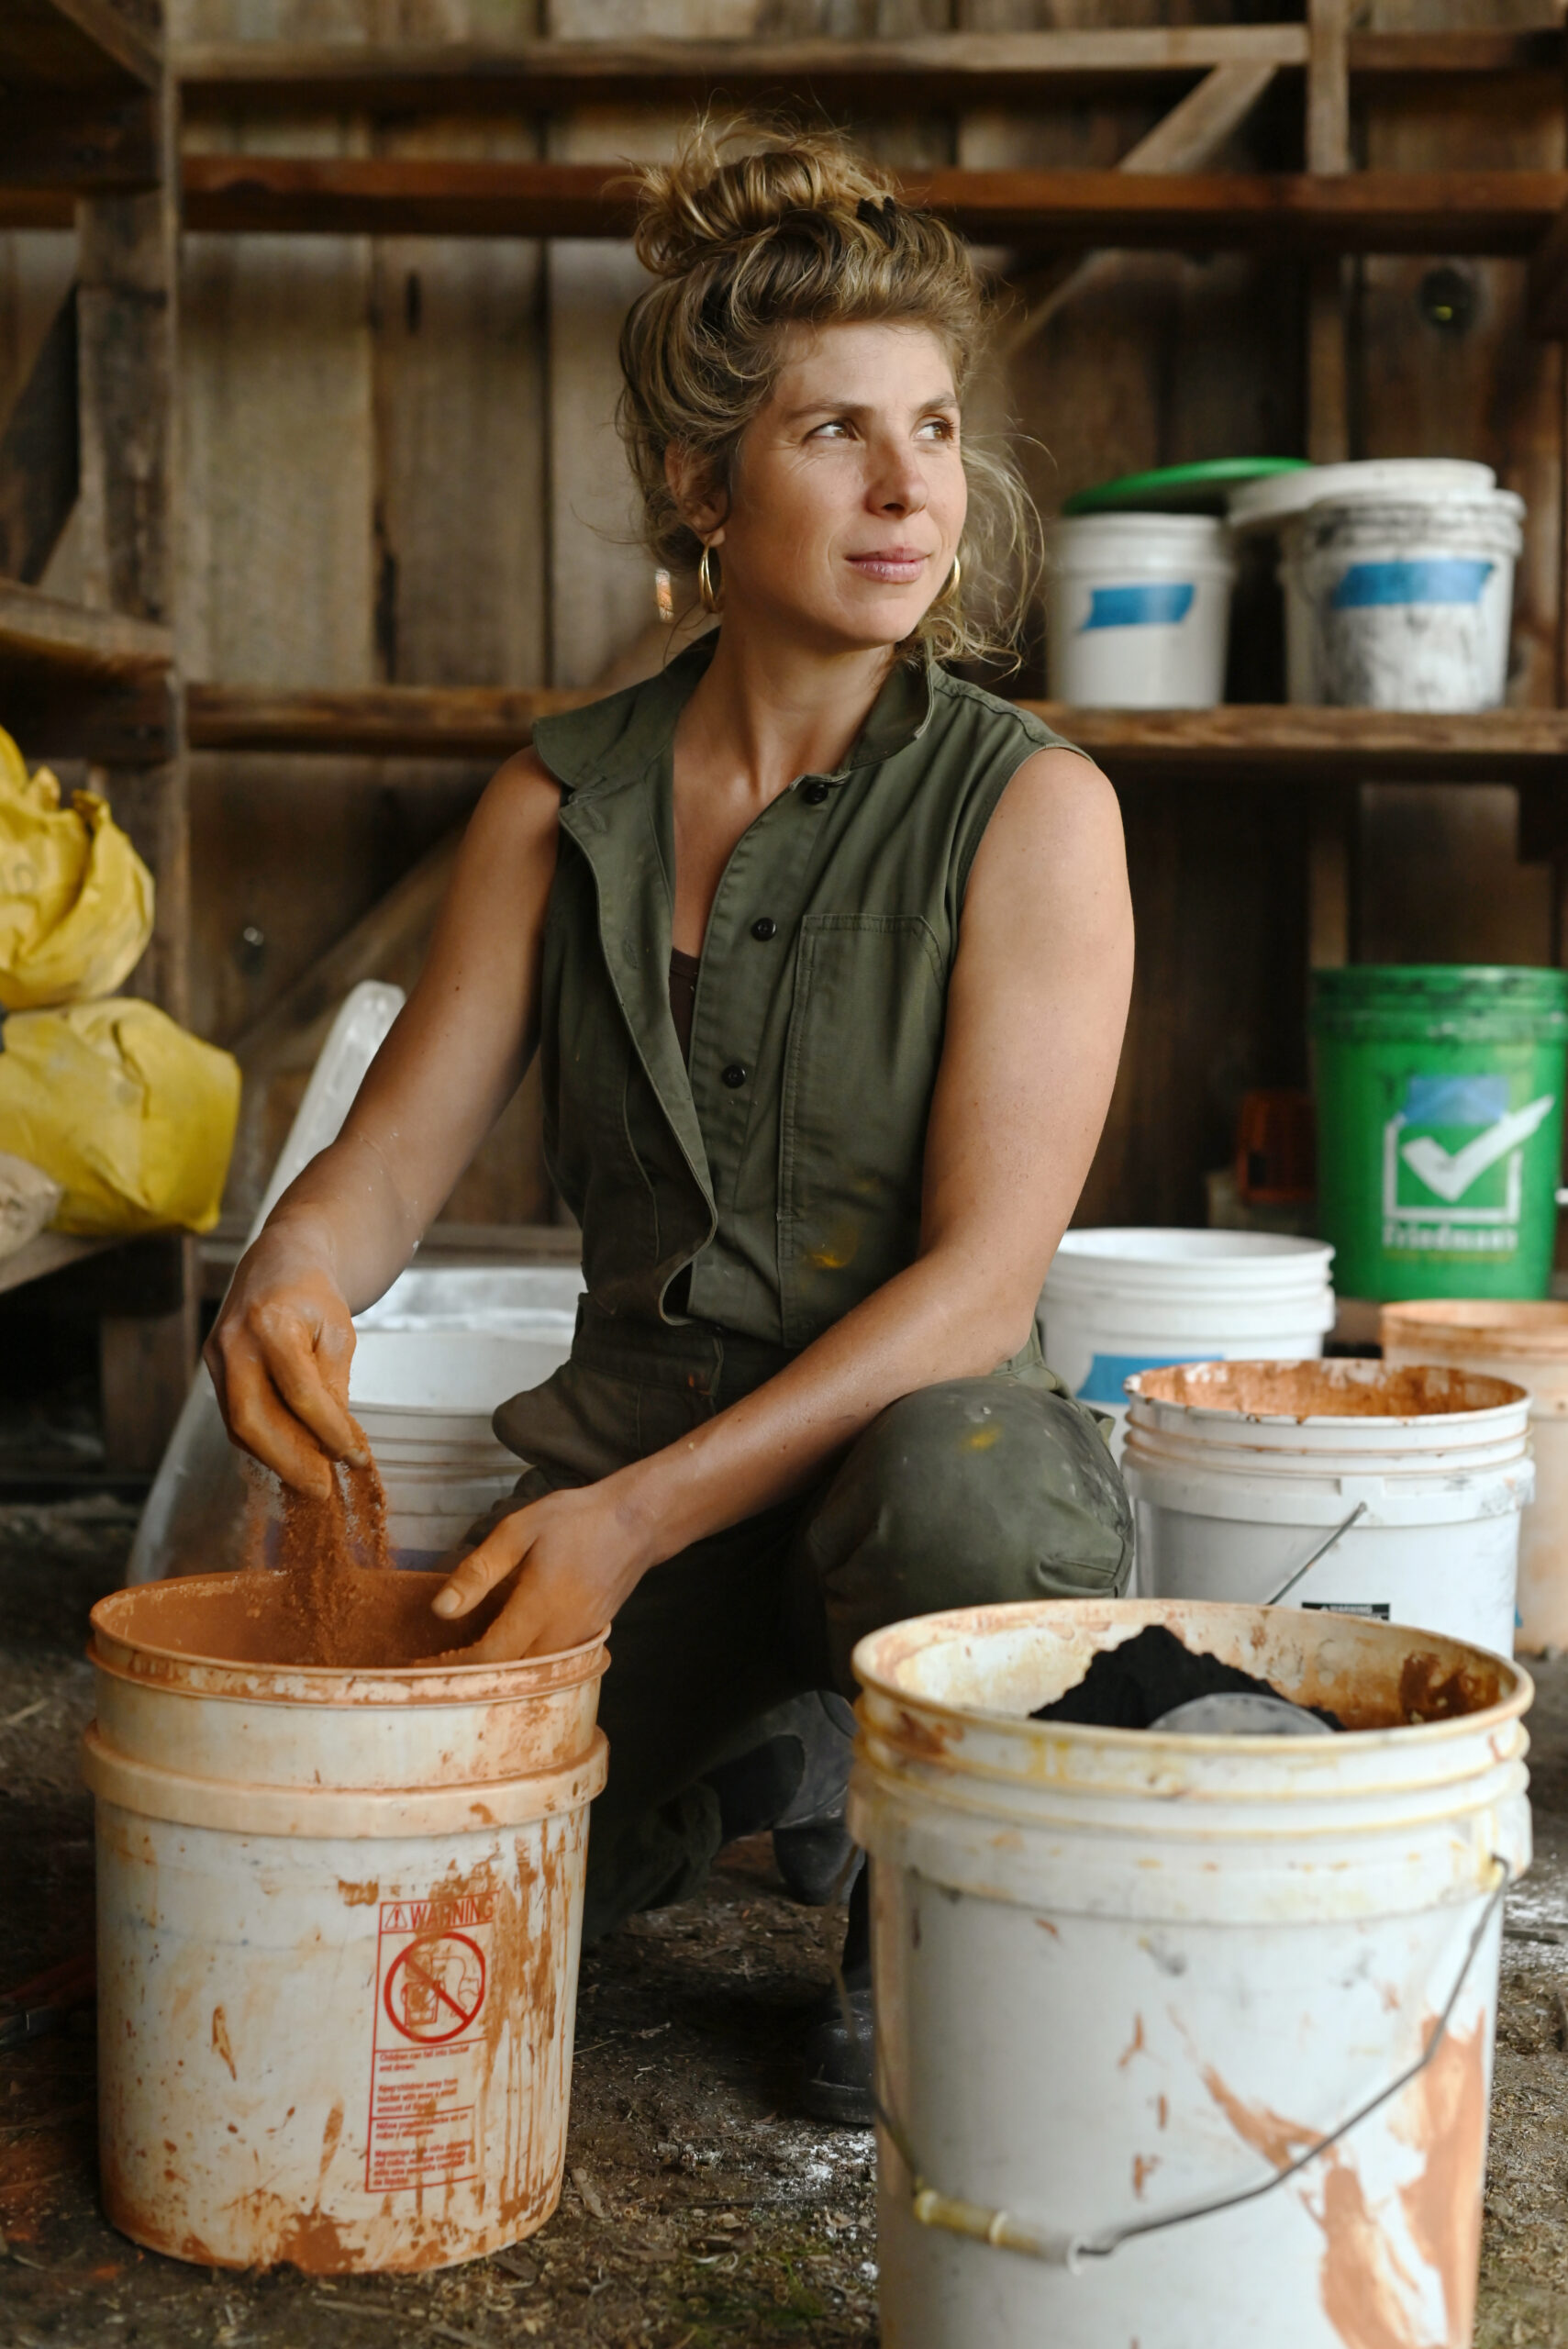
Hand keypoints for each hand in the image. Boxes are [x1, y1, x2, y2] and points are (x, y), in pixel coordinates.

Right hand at [204, 1228, 366, 1498]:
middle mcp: (234, 1341)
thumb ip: (333, 1386)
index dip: (330, 1433)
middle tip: (321, 1489)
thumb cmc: (314, 1297)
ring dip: (274, 1458)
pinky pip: (233, 1416)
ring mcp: (215, 1355)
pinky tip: (287, 1457)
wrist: (277, 1262)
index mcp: (272, 1324)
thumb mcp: (338, 1335)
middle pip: (253, 1418)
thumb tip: (334, 1445)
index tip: (355, 1458)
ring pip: (237, 1424)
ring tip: (309, 1479)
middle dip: (289, 1461)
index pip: (302, 1394)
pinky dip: (260, 1442)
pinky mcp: (210, 1367)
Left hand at [432, 1480, 653, 1662]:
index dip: (456, 1667)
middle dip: (474, 1677)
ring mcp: (579, 1639)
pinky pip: (551, 1664)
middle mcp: (562, 1631)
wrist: (638, 1521)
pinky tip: (505, 1650)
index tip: (424, 1667)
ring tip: (466, 1659)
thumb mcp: (520, 1530)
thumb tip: (442, 1609)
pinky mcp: (589, 1637)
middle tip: (438, 1666)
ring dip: (500, 1674)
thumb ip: (480, 1571)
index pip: (492, 1656)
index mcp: (540, 1605)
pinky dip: (524, 1665)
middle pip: (512, 1676)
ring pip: (533, 1675)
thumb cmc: (576, 1520)